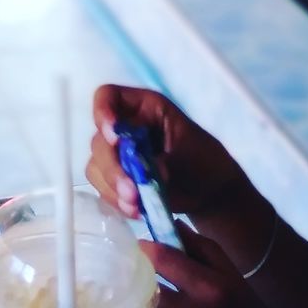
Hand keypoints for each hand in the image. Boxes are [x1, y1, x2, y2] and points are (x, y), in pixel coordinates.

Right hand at [87, 84, 251, 220]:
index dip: (103, 112)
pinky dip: (116, 200)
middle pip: (100, 139)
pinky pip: (104, 187)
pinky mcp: (116, 177)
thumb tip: (142, 172)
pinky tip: (136, 210)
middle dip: (113, 167)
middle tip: (131, 191)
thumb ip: (166, 162)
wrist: (210, 193)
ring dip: (113, 188)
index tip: (114, 138)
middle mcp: (125, 126)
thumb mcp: (191, 158)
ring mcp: (118, 153)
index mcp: (144, 108)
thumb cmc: (205, 163)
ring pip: (97, 165)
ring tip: (137, 206)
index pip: (108, 97)